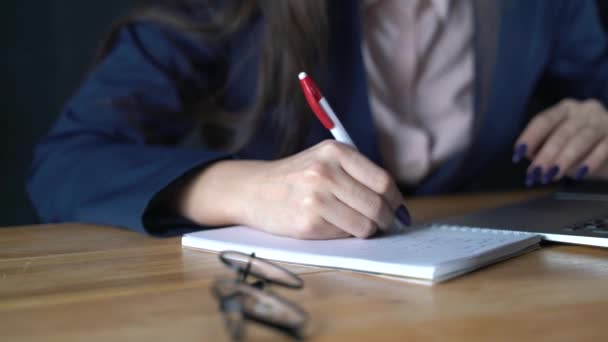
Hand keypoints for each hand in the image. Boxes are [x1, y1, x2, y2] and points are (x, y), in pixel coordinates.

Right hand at [179, 140, 409, 238]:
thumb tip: (396, 204)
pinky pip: (344, 235)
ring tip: (356, 224)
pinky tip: (331, 224)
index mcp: (335, 151)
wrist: (254, 190)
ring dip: (367, 229)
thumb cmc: (296, 176)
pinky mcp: (308, 223)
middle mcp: (326, 172)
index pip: (382, 181)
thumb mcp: (325, 159)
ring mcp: (316, 198)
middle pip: (377, 205)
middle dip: (386, 219)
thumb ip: (357, 174)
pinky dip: (344, 234)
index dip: (395, 199)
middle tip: (385, 223)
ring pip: (365, 225)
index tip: (398, 208)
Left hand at [513, 98, 607, 184]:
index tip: (518, 153)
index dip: (530, 136)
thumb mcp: (560, 146)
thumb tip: (526, 154)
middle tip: (535, 172)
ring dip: (564, 158)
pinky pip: (603, 148)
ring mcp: (604, 121)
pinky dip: (590, 161)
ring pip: (581, 139)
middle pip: (562, 131)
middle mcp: (585, 110)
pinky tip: (578, 174)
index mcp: (565, 109)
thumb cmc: (583, 148)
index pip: (544, 120)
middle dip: (546, 153)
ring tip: (552, 175)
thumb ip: (542, 147)